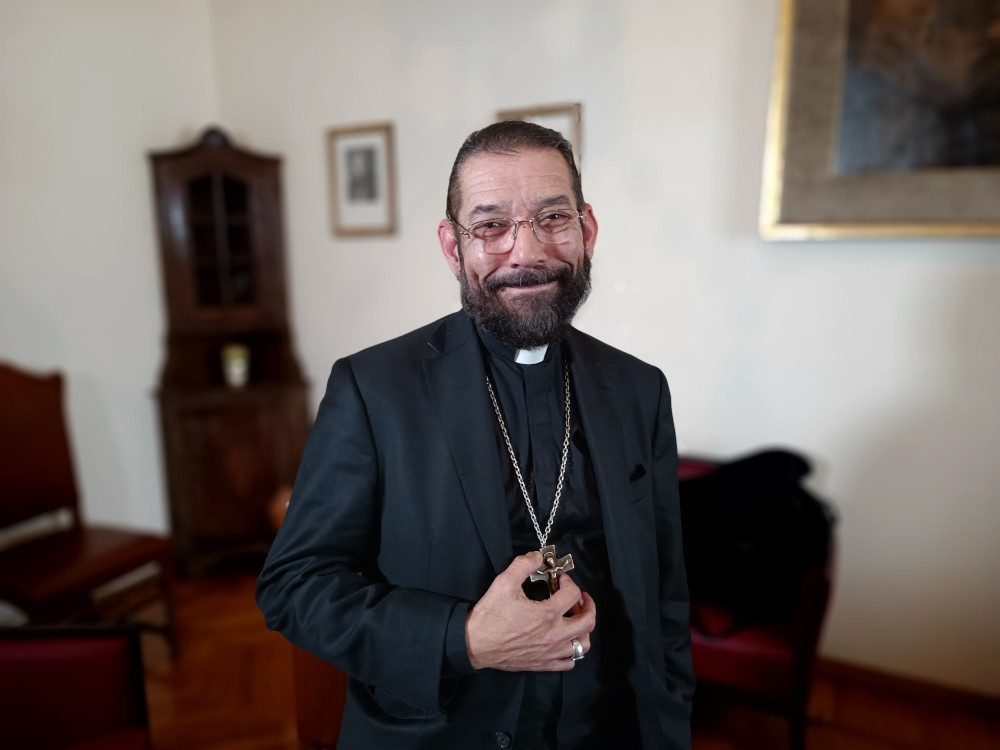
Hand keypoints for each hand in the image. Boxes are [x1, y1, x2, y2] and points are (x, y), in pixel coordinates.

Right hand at [465, 551, 595, 671]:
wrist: (475, 644)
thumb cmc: (489, 616)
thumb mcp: (504, 583)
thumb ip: (523, 565)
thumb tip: (537, 557)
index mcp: (547, 614)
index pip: (572, 594)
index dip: (569, 581)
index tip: (561, 579)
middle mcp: (553, 635)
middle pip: (587, 621)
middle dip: (588, 605)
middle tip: (580, 597)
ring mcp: (550, 652)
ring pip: (583, 645)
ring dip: (584, 629)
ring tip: (575, 619)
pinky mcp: (543, 664)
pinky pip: (569, 662)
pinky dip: (572, 651)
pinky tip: (565, 640)